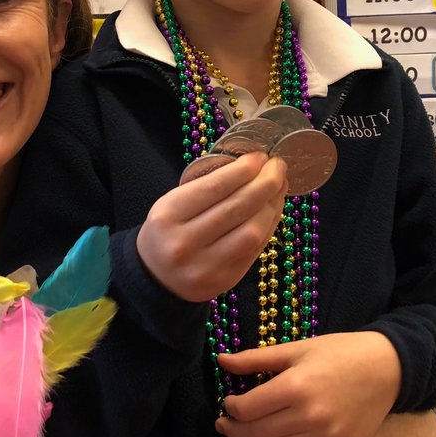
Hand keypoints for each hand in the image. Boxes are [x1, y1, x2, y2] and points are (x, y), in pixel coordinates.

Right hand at [137, 151, 287, 301]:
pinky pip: (256, 249)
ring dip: (271, 205)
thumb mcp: (172, 203)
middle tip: (278, 166)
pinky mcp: (225, 280)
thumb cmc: (167, 230)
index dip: (243, 170)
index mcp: (168, 216)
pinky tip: (273, 208)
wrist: (156, 276)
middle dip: (264, 183)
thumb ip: (207, 187)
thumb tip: (251, 166)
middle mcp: (185, 243)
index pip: (214, 187)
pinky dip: (269, 224)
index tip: (260, 156)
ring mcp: (206, 266)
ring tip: (279, 186)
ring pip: (251, 231)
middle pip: (237, 208)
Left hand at [215, 333, 400, 436]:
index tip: (228, 408)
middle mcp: (311, 415)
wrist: (388, 367)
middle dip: (234, 436)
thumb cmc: (338, 353)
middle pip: (257, 435)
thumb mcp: (296, 349)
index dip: (230, 410)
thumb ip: (256, 358)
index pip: (247, 408)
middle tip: (224, 433)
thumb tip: (220, 361)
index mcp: (295, 385)